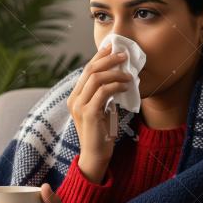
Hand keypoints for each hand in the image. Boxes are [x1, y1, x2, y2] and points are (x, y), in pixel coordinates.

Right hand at [66, 42, 132, 182]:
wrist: (95, 155)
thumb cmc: (101, 133)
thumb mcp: (101, 109)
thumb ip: (103, 94)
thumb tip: (118, 76)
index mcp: (75, 96)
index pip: (86, 70)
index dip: (99, 56)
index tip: (112, 47)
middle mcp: (74, 99)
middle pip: (90, 70)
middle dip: (108, 59)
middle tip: (124, 55)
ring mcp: (79, 106)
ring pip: (96, 78)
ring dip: (115, 73)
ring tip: (129, 75)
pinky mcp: (88, 113)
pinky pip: (103, 92)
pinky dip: (116, 86)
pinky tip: (125, 86)